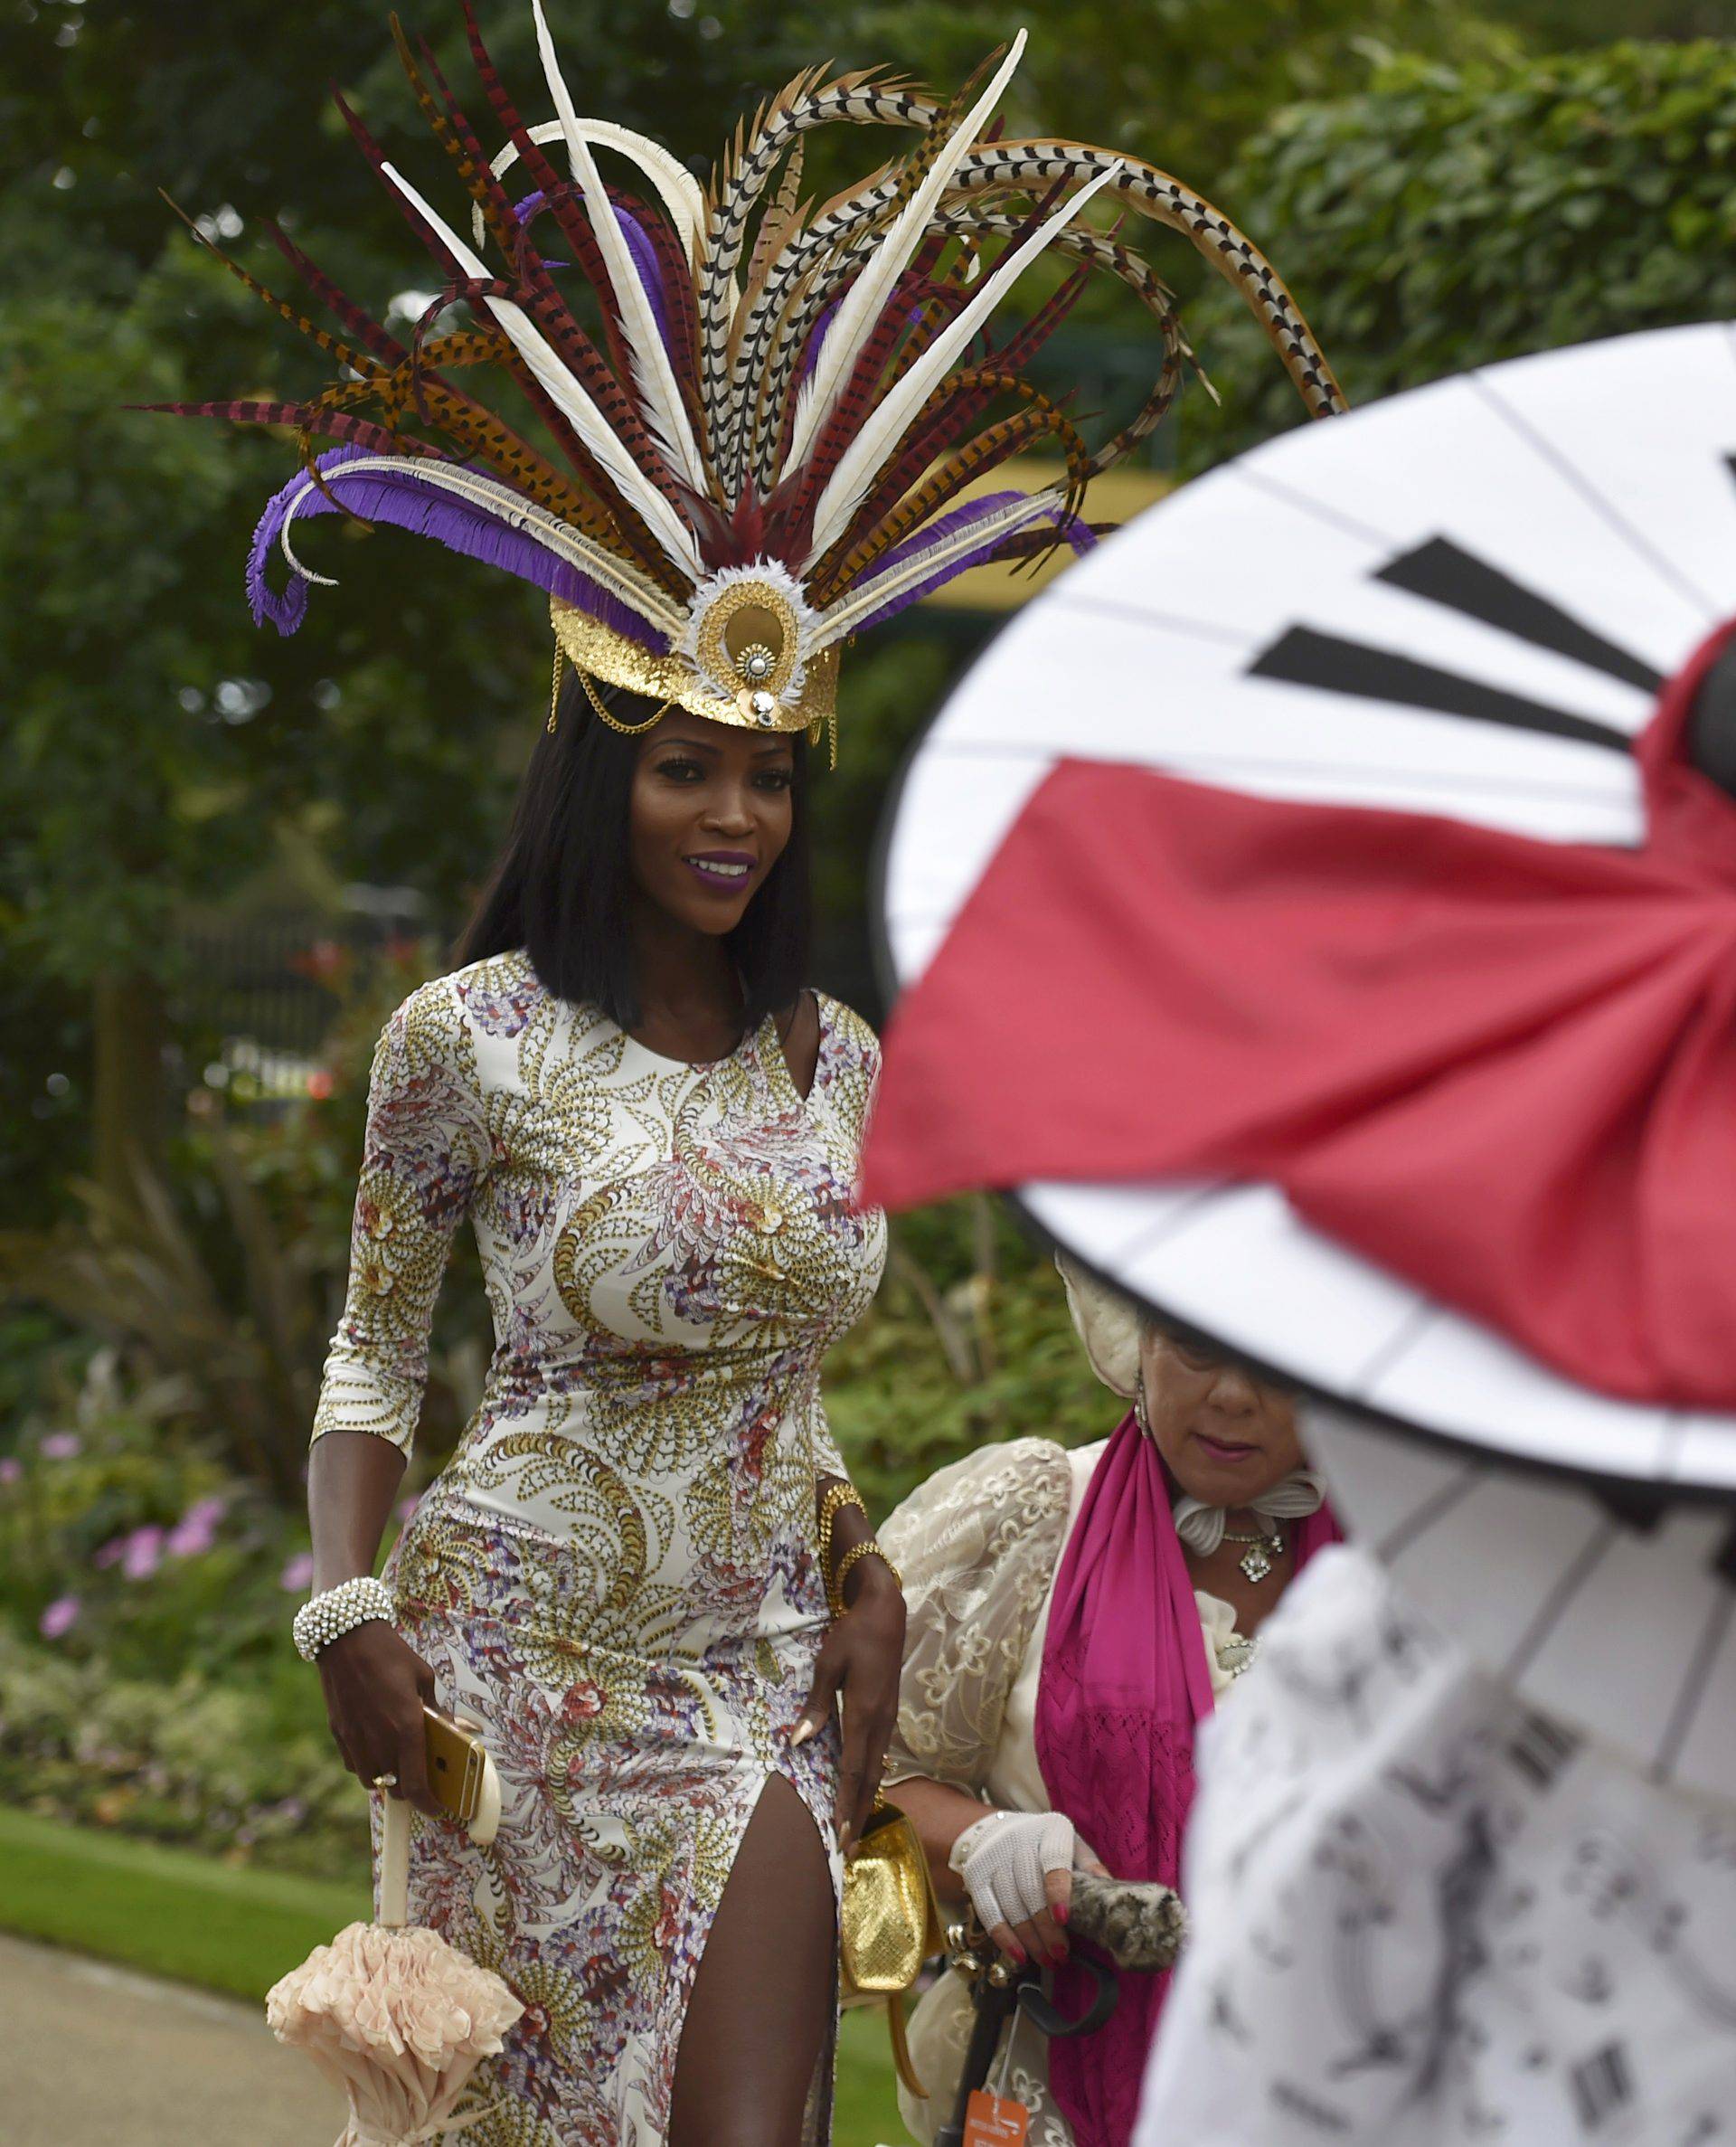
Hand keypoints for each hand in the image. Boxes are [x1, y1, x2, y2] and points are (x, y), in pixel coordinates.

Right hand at [317, 1617, 444, 1819]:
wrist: (346, 1638)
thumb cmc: (391, 1654)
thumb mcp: (423, 1678)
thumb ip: (435, 1710)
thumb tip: (453, 1730)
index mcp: (406, 1726)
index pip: (417, 1783)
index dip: (428, 1803)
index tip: (437, 1808)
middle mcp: (379, 1740)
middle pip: (396, 1787)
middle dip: (411, 1789)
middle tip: (421, 1776)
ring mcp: (356, 1740)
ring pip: (373, 1780)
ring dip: (388, 1778)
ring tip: (398, 1760)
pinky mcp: (339, 1734)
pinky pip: (355, 1764)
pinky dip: (368, 1764)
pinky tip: (375, 1745)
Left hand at [792, 1559, 904, 1854]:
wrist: (886, 1615)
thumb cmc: (852, 1636)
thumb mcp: (827, 1664)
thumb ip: (816, 1704)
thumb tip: (799, 1740)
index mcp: (863, 1712)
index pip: (853, 1767)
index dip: (844, 1801)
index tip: (838, 1830)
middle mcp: (879, 1722)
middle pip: (868, 1778)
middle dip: (857, 1813)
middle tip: (848, 1848)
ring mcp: (887, 1719)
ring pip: (877, 1769)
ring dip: (865, 1799)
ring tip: (855, 1828)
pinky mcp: (888, 1714)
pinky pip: (880, 1755)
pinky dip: (870, 1779)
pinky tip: (863, 1790)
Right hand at [950, 1810, 1107, 1968]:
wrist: (999, 1832)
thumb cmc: (1047, 1846)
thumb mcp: (1072, 1847)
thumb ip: (1089, 1867)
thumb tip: (1109, 1893)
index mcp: (1049, 1829)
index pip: (1053, 1860)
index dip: (1057, 1890)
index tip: (1064, 1919)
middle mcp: (1018, 1839)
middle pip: (1029, 1889)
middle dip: (1046, 1928)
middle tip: (1061, 1955)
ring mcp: (993, 1857)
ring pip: (1010, 1904)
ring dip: (1030, 1939)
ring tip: (1048, 1960)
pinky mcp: (975, 1876)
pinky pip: (987, 1912)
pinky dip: (1004, 1938)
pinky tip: (1020, 1956)